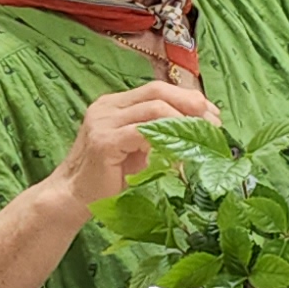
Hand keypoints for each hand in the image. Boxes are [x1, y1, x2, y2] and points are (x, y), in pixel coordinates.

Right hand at [49, 81, 218, 214]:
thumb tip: (201, 131)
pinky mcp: (103, 141)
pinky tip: (177, 156)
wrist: (74, 197)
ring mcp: (103, 122)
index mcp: (116, 104)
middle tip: (214, 125)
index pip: (158, 89)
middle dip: (191, 105)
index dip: (189, 98)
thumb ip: (160, 134)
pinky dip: (165, 141)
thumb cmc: (110, 177)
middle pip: (157, 92)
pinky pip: (142, 133)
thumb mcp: (139, 149)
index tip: (213, 114)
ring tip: (201, 140)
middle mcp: (107, 107)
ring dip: (183, 123)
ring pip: (153, 109)